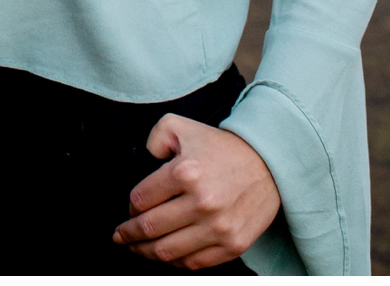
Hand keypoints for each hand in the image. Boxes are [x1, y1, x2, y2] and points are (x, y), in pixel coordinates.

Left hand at [113, 114, 281, 270]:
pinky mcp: (233, 244)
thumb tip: (145, 159)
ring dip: (145, 252)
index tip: (129, 211)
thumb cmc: (222, 148)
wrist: (269, 163)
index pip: (140, 200)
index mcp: (186, 172)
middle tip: (120, 236)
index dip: (129, 209)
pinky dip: (175, 262)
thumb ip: (155, 136)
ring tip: (137, 248)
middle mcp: (202, 202)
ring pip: (167, 251)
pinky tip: (166, 254)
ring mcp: (218, 227)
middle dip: (129, 235)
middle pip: (150, 228)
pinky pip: (194, 263)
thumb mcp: (183, 126)